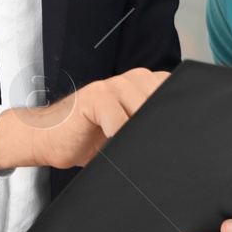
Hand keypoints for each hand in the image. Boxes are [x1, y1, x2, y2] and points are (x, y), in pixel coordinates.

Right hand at [0, 67, 167, 170]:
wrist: (49, 138)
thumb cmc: (91, 140)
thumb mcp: (129, 134)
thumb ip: (150, 129)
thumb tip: (182, 145)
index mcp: (146, 85)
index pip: (177, 94)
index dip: (178, 117)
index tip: (178, 139)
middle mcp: (134, 80)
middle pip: (163, 102)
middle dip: (160, 128)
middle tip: (153, 151)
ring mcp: (113, 85)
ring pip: (144, 109)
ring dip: (140, 133)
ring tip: (131, 149)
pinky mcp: (94, 96)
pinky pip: (117, 118)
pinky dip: (118, 135)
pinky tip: (112, 143)